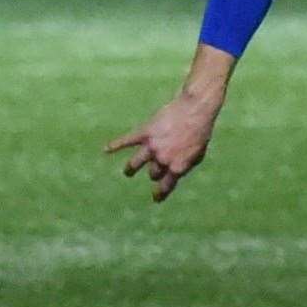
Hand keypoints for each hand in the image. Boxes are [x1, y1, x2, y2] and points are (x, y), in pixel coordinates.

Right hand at [104, 92, 220, 201]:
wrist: (195, 108)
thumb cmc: (200, 131)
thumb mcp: (198, 153)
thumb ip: (186, 165)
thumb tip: (175, 173)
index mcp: (178, 167)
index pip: (166, 186)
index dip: (160, 194)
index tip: (156, 198)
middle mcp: (163, 160)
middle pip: (152, 173)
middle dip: (154, 171)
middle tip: (156, 167)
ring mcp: (152, 146)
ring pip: (135, 164)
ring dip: (130, 169)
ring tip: (128, 172)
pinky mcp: (144, 132)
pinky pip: (126, 141)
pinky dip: (115, 145)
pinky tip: (106, 150)